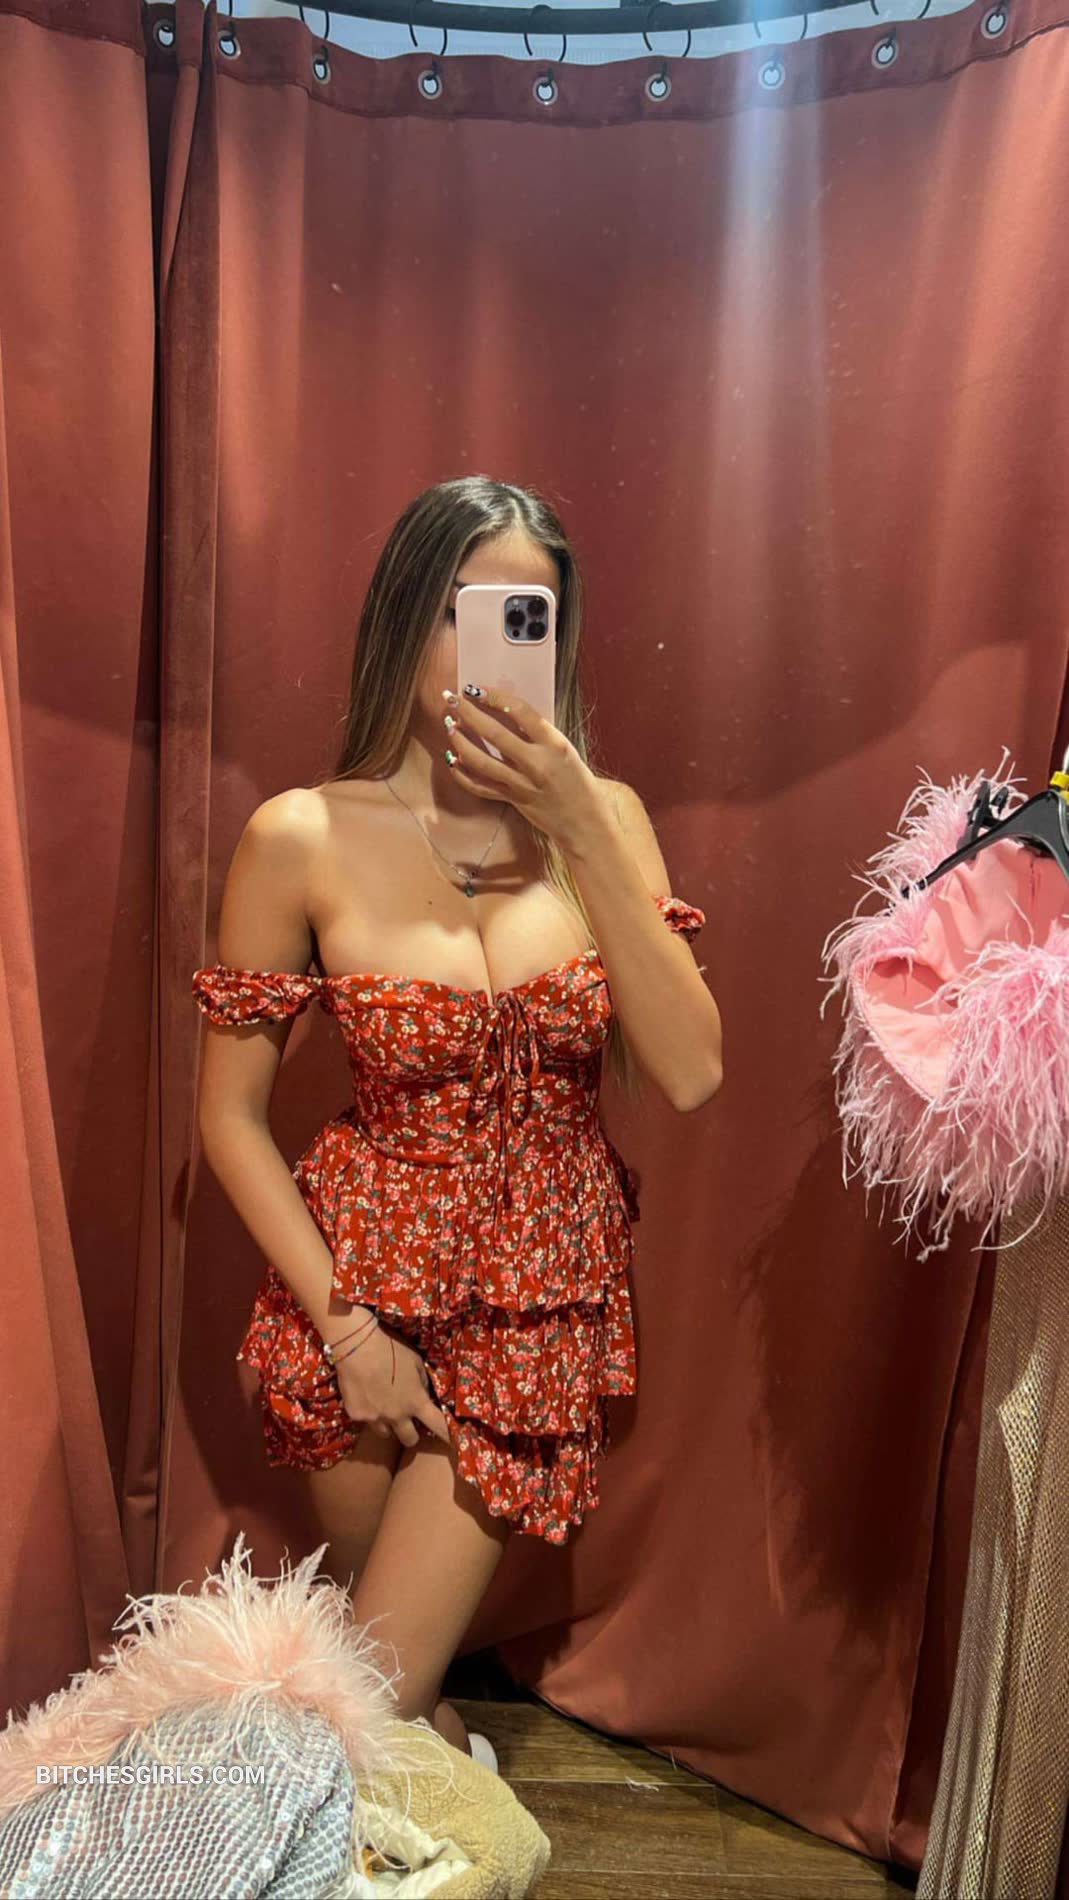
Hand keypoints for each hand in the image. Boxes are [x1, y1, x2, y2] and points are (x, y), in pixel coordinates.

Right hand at [335, 1324, 450, 1449]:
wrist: (358, 1348)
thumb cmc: (391, 1350)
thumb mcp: (415, 1361)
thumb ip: (422, 1381)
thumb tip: (422, 1392)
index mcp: (416, 1402)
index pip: (438, 1426)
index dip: (447, 1436)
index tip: (453, 1443)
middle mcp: (397, 1416)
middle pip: (409, 1440)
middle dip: (410, 1433)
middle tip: (406, 1421)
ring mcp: (375, 1418)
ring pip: (385, 1433)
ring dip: (387, 1424)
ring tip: (381, 1405)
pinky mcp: (356, 1416)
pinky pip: (365, 1419)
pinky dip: (366, 1411)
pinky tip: (362, 1393)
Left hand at [441, 683, 604, 852]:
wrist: (585, 820)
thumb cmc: (576, 779)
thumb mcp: (563, 749)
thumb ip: (537, 733)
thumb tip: (503, 710)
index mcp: (554, 743)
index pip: (520, 711)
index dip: (495, 696)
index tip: (476, 688)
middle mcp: (537, 763)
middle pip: (494, 734)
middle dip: (468, 712)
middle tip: (451, 698)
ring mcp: (522, 784)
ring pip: (481, 761)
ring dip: (460, 741)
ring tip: (449, 725)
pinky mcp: (512, 800)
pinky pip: (480, 787)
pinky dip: (462, 774)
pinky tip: (451, 760)